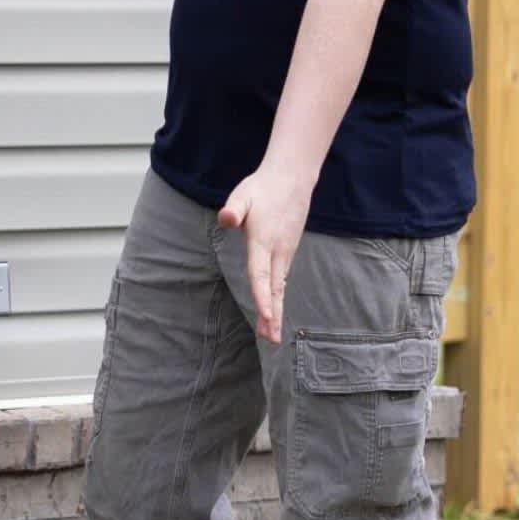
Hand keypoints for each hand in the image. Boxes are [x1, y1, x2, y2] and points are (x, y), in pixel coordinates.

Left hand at [217, 165, 312, 346]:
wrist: (292, 178)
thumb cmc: (263, 188)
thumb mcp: (243, 195)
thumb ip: (234, 209)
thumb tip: (226, 218)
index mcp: (264, 241)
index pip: (261, 273)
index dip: (263, 296)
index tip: (266, 317)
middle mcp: (278, 250)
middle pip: (275, 288)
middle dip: (274, 315)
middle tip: (273, 340)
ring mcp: (286, 251)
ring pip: (281, 286)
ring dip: (277, 310)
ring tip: (272, 336)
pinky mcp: (288, 251)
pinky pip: (282, 279)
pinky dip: (279, 297)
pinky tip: (275, 310)